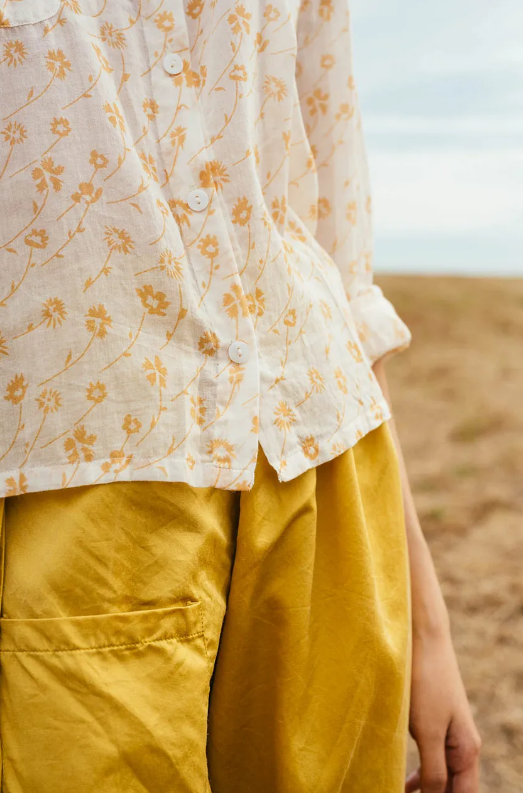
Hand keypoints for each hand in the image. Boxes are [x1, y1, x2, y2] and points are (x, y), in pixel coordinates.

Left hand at [405, 630, 481, 792]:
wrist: (422, 639)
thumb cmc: (425, 683)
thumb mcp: (428, 732)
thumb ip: (434, 770)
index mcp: (468, 751)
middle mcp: (463, 744)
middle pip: (454, 788)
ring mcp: (449, 732)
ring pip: (442, 774)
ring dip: (426, 789)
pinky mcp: (433, 720)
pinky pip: (431, 757)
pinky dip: (420, 774)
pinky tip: (404, 781)